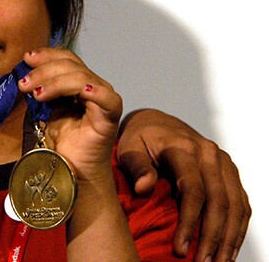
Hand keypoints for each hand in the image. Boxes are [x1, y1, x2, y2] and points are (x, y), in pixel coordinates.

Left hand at [19, 48, 123, 180]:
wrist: (71, 172)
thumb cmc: (60, 144)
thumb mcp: (44, 110)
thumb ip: (39, 89)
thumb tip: (24, 72)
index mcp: (78, 83)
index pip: (66, 59)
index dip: (46, 55)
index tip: (26, 59)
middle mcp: (93, 86)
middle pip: (71, 65)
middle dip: (43, 70)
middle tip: (24, 83)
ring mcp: (104, 98)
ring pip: (80, 76)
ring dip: (53, 81)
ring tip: (35, 93)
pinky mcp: (110, 114)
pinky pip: (102, 95)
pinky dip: (86, 89)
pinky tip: (65, 93)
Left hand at [117, 109, 250, 261]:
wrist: (155, 122)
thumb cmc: (137, 139)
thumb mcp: (128, 148)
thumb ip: (136, 167)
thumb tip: (144, 188)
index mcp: (183, 147)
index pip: (193, 189)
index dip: (189, 221)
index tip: (180, 248)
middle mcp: (209, 153)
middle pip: (219, 201)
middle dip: (212, 236)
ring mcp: (223, 162)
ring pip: (235, 204)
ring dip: (229, 237)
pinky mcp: (229, 171)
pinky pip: (241, 202)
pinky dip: (239, 227)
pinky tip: (229, 248)